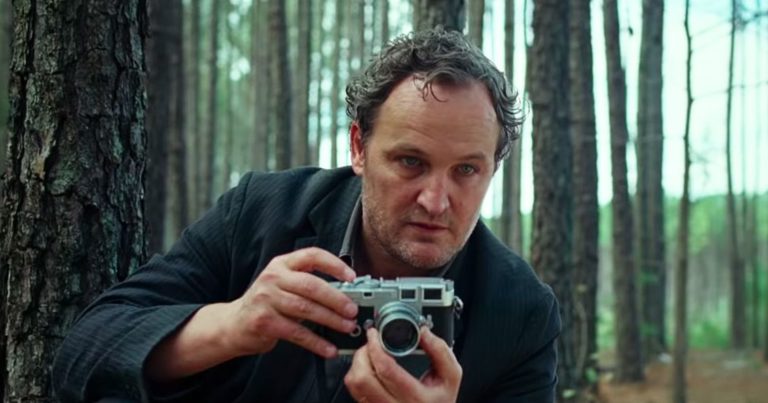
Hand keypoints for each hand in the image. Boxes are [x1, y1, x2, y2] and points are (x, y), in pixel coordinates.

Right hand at [224, 247, 357, 357]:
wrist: (234, 324)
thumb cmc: (266, 304)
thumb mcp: (283, 285)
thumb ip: (308, 285)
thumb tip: (345, 296)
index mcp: (282, 264)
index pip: (311, 256)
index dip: (334, 264)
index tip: (351, 276)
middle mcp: (273, 278)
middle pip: (311, 285)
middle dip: (336, 299)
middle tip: (353, 309)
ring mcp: (266, 299)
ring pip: (306, 309)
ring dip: (331, 320)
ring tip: (346, 327)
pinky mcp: (264, 322)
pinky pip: (297, 332)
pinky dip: (316, 342)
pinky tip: (328, 348)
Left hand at [344, 327, 462, 402]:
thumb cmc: (441, 400)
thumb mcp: (451, 376)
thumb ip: (440, 351)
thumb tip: (424, 332)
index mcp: (415, 397)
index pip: (385, 369)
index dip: (375, 347)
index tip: (374, 334)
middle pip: (362, 378)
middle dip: (362, 355)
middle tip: (371, 345)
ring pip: (354, 386)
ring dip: (358, 365)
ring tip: (370, 357)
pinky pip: (356, 392)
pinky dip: (358, 377)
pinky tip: (371, 371)